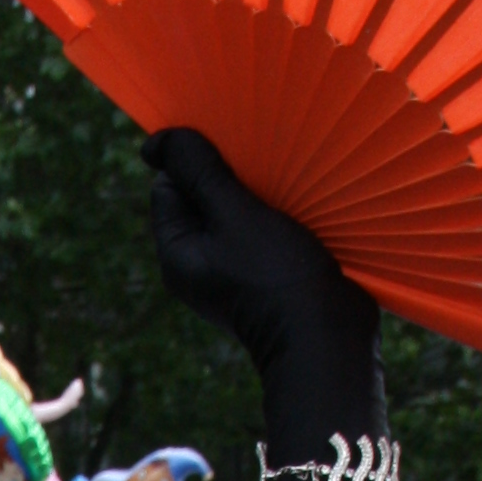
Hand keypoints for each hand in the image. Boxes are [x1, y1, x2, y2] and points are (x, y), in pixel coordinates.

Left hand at [144, 130, 376, 391]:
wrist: (327, 337)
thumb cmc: (276, 274)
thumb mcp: (233, 213)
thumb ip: (198, 173)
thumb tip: (154, 142)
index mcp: (176, 253)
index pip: (167, 186)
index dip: (194, 161)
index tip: (231, 151)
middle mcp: (197, 264)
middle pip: (200, 198)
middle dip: (227, 174)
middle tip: (260, 165)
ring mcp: (230, 271)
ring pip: (234, 211)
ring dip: (255, 190)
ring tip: (282, 184)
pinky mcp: (263, 275)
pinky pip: (259, 231)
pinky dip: (274, 212)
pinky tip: (298, 206)